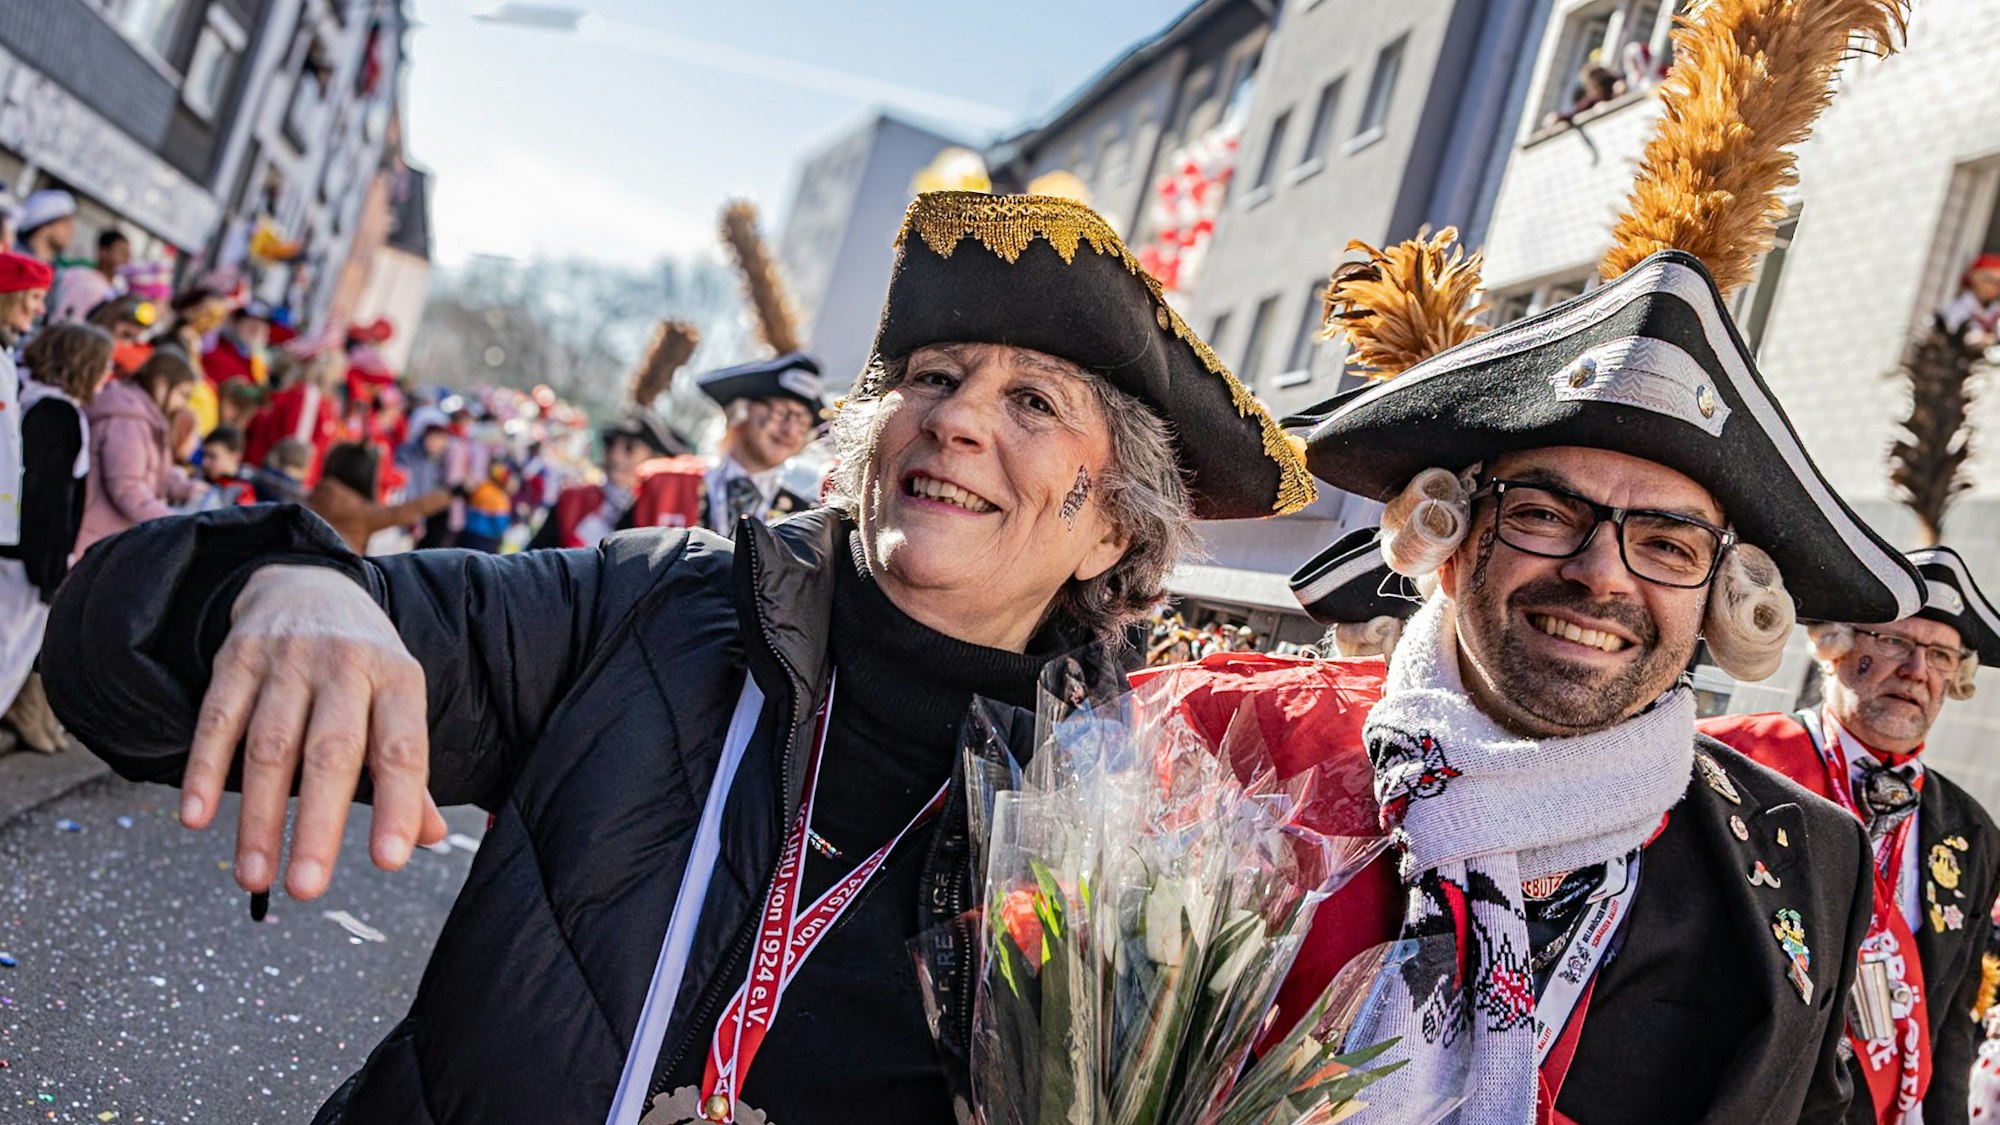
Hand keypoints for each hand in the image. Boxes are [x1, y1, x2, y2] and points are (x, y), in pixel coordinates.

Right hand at [181, 564, 446, 899]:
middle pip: (331, 753)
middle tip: (308, 888)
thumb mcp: (397, 702)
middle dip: (319, 826)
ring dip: (259, 818)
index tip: (389, 862)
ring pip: (270, 746)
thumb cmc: (361, 665)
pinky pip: (216, 720)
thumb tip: (430, 838)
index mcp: (397, 679)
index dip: (397, 806)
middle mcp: (344, 666)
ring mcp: (287, 660)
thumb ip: (410, 773)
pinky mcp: (235, 658)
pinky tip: (197, 818)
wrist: (307, 583)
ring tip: (255, 878)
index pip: (402, 750)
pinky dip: (204, 771)